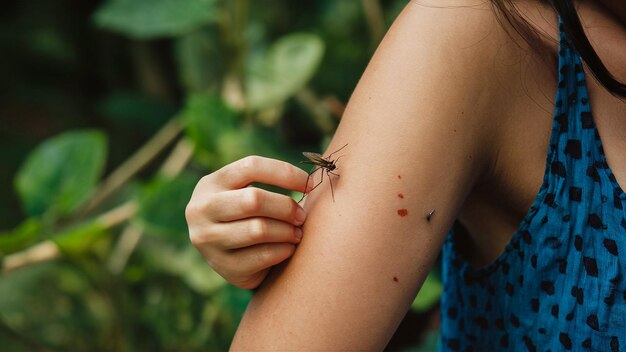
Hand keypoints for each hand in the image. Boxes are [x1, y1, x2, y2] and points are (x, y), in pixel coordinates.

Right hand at [186, 156, 309, 288]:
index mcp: (210, 184)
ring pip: (259, 230)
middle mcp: (201, 210)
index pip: (251, 167)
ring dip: (287, 231)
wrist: (227, 257)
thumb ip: (267, 183)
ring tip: (297, 233)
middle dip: (285, 207)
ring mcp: (208, 240)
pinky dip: (283, 251)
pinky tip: (288, 248)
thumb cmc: (246, 216)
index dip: (285, 173)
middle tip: (301, 216)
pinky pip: (263, 256)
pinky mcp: (223, 267)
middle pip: (254, 199)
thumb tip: (311, 179)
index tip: (309, 184)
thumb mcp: (243, 192)